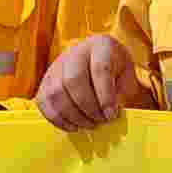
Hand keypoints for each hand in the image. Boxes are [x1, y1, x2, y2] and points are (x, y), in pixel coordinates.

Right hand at [36, 33, 153, 131]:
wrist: (102, 66)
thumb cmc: (117, 73)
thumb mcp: (128, 78)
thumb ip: (121, 94)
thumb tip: (108, 114)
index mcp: (100, 46)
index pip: (99, 68)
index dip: (105, 96)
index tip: (111, 115)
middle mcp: (75, 52)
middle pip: (73, 80)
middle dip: (88, 108)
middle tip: (101, 121)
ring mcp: (56, 65)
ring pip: (56, 93)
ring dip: (73, 116)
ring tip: (90, 125)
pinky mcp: (45, 81)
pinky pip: (44, 102)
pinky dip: (58, 119)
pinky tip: (74, 126)